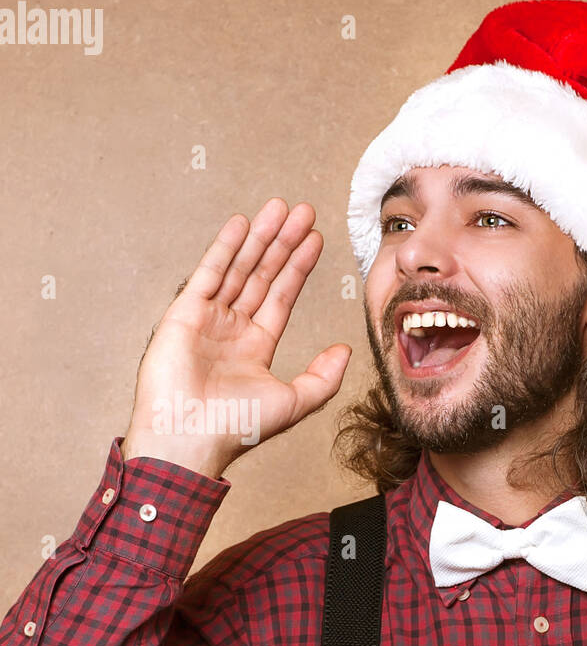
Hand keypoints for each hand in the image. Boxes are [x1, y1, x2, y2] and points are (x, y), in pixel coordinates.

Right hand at [121, 198, 351, 478]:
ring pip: (239, 268)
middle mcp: (232, 328)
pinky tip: (242, 224)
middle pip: (263, 274)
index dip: (299, 267)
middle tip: (303, 210)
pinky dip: (225, 248)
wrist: (192, 438)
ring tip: (279, 207)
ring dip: (260, 237)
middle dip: (283, 242)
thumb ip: (323, 377)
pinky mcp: (184, 314)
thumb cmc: (238, 427)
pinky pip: (208, 274)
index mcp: (256, 346)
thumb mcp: (295, 402)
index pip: (282, 296)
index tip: (316, 239)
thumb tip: (345, 350)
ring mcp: (207, 318)